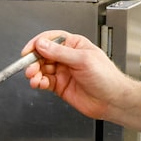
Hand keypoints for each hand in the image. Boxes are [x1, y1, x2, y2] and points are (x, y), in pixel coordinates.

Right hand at [22, 31, 140, 130]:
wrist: (112, 101)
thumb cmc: (107, 78)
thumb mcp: (83, 60)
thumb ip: (60, 53)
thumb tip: (42, 44)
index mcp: (74, 45)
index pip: (51, 39)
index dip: (37, 43)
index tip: (28, 50)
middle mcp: (67, 57)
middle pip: (43, 54)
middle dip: (34, 60)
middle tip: (30, 67)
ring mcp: (63, 72)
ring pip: (41, 68)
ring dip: (34, 72)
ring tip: (33, 77)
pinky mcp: (60, 85)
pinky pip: (44, 81)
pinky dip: (38, 82)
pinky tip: (38, 84)